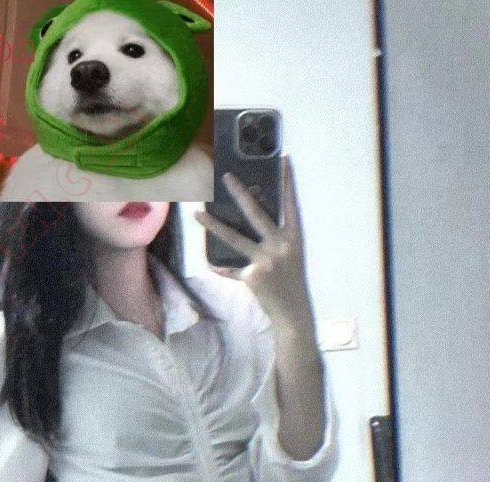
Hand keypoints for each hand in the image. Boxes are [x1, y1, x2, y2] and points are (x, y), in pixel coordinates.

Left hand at [194, 154, 312, 330]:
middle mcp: (279, 246)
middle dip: (240, 193)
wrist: (292, 313)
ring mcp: (264, 260)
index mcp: (293, 238)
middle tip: (225, 176)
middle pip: (256, 213)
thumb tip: (247, 227)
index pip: (290, 205)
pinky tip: (210, 263)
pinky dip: (221, 268)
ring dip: (213, 224)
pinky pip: (230, 269)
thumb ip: (273, 242)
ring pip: (234, 237)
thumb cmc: (290, 284)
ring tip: (196, 212)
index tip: (283, 160)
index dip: (287, 183)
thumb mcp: (289, 258)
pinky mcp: (251, 275)